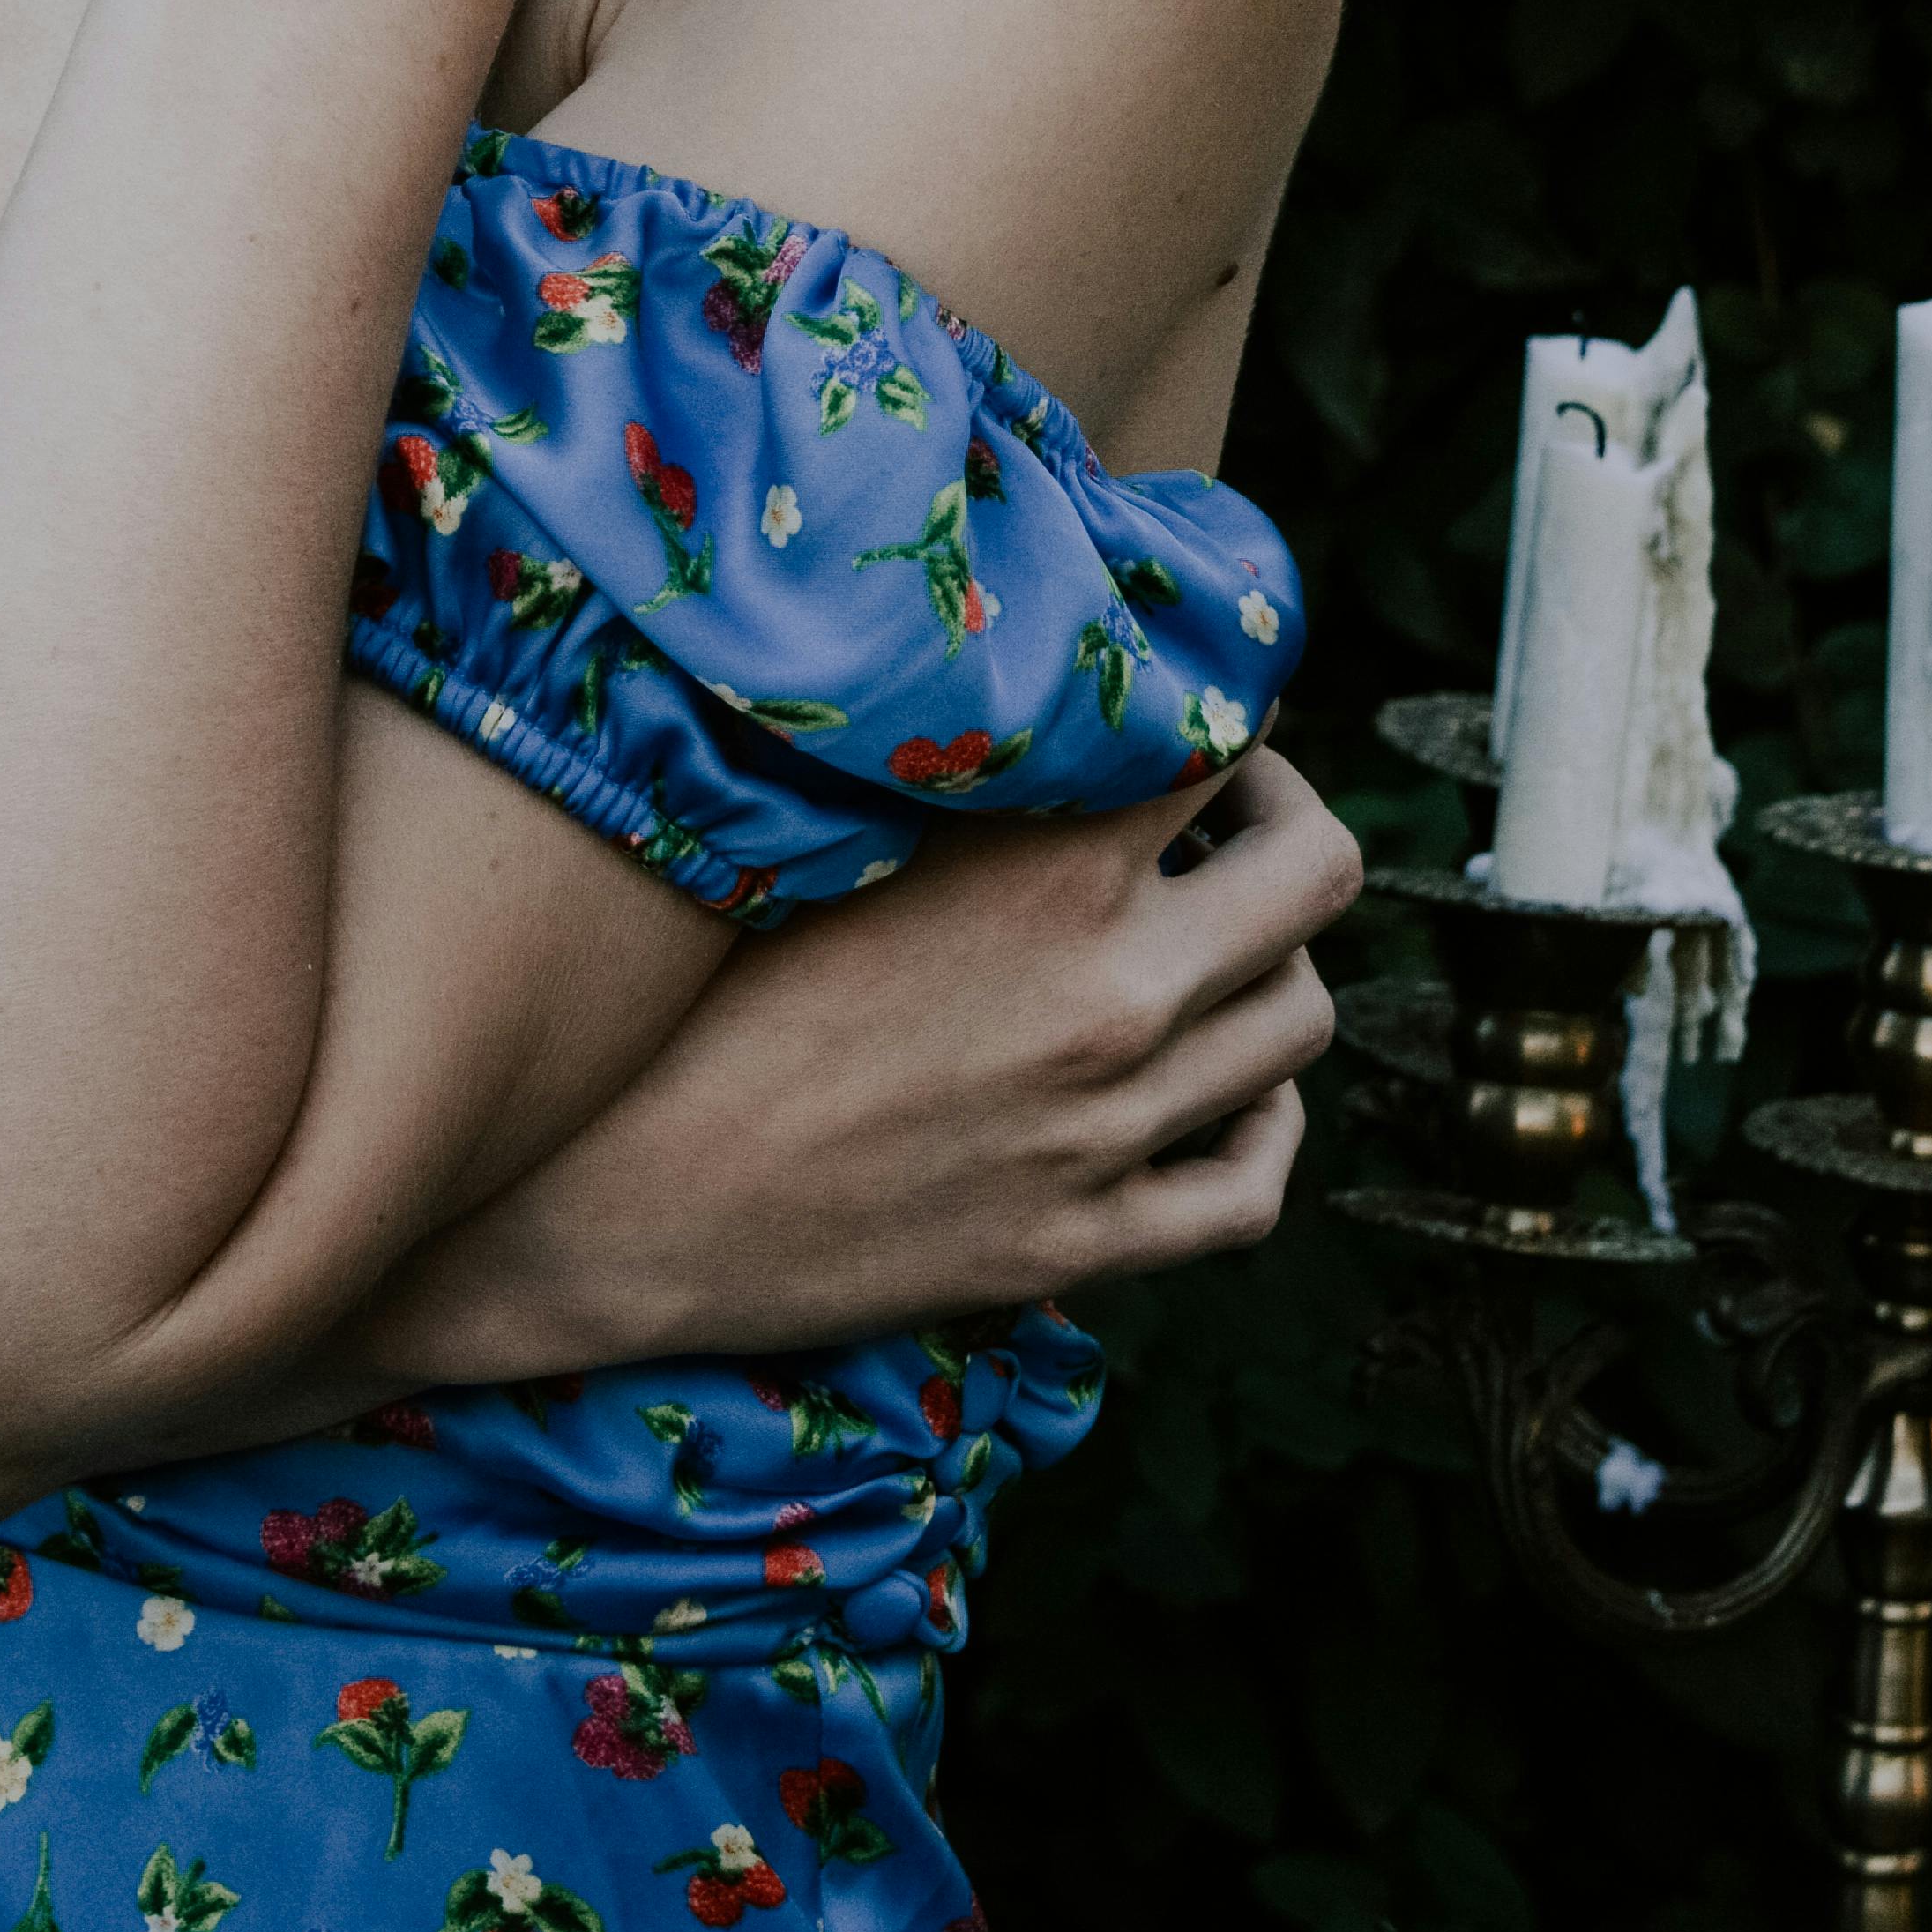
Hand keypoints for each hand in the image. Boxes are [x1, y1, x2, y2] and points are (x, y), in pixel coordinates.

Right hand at [463, 747, 1361, 1358]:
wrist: (612, 1195)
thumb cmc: (692, 988)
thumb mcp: (833, 831)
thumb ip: (957, 764)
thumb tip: (1033, 687)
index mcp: (1045, 865)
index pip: (1223, 733)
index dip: (1217, 701)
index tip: (1181, 701)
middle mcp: (1110, 992)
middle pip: (1319, 874)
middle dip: (1287, 816)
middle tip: (1229, 805)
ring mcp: (1111, 1130)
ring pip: (1302, 1022)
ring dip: (1275, 960)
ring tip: (1208, 936)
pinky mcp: (1085, 1244)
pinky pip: (1256, 1183)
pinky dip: (1265, 1123)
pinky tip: (1222, 1087)